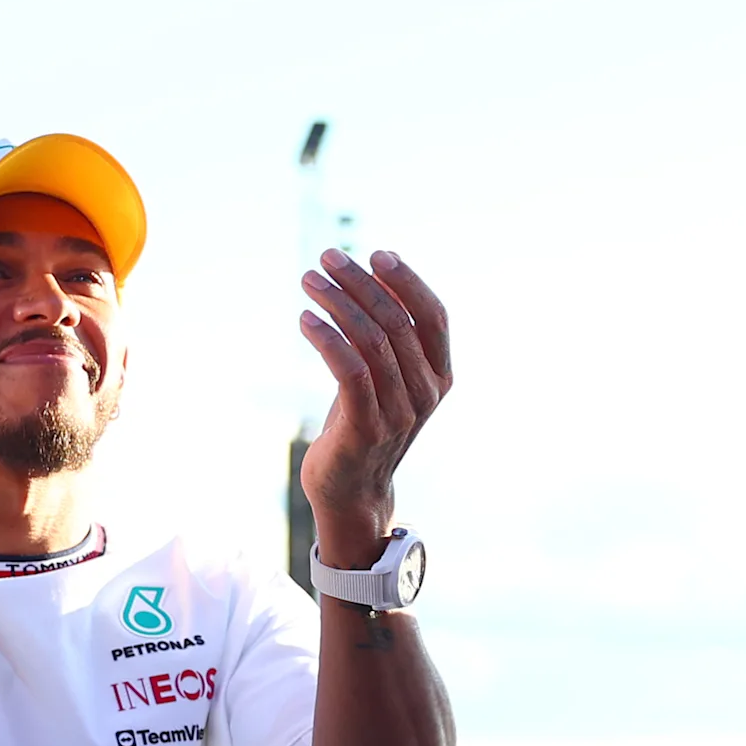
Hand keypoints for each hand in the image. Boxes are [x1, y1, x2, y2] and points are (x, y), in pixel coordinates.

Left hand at [296, 250, 451, 565]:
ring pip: (371, 341)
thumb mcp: (386, 377)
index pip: (434, 316)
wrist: (351, 491)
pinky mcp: (366, 427)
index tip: (375, 254)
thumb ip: (389, 336)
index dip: (408, 281)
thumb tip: (372, 274)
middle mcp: (426, 394)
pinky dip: (326, 338)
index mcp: (440, 377)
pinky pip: (349, 370)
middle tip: (326, 258)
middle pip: (396, 321)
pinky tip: (305, 319)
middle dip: (360, 282)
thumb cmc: (363, 422)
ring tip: (309, 280)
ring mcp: (399, 413)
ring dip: (337, 302)